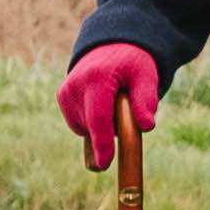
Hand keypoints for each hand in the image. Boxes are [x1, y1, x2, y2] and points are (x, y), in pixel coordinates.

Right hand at [60, 44, 163, 169]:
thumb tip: (146, 126)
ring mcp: (65, 92)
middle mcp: (75, 85)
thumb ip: (146, 100)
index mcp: (96, 78)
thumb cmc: (133, 62)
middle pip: (91, 126)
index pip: (98, 118)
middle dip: (110, 132)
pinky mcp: (62, 97)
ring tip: (114, 103)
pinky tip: (102, 104)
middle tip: (126, 114)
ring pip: (85, 128)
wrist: (111, 45)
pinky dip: (92, 121)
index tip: (104, 164)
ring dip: (102, 126)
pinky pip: (79, 123)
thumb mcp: (147, 75)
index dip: (101, 144)